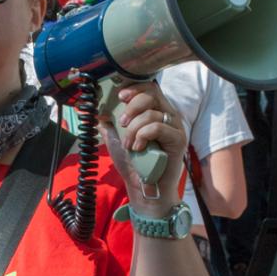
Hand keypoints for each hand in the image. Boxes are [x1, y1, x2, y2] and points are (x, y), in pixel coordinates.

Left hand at [100, 81, 185, 207]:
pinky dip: (143, 136)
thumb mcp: (116, 140)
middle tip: (122, 123)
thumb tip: (98, 111)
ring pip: (152, 112)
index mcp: (156, 111)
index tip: (121, 96)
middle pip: (152, 94)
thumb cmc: (133, 164)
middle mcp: (168, 116)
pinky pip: (158, 127)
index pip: (150, 88)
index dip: (135, 87)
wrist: (143, 188)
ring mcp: (174, 127)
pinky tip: (138, 148)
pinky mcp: (178, 140)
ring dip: (134, 128)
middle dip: (132, 106)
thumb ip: (109, 125)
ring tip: (128, 145)